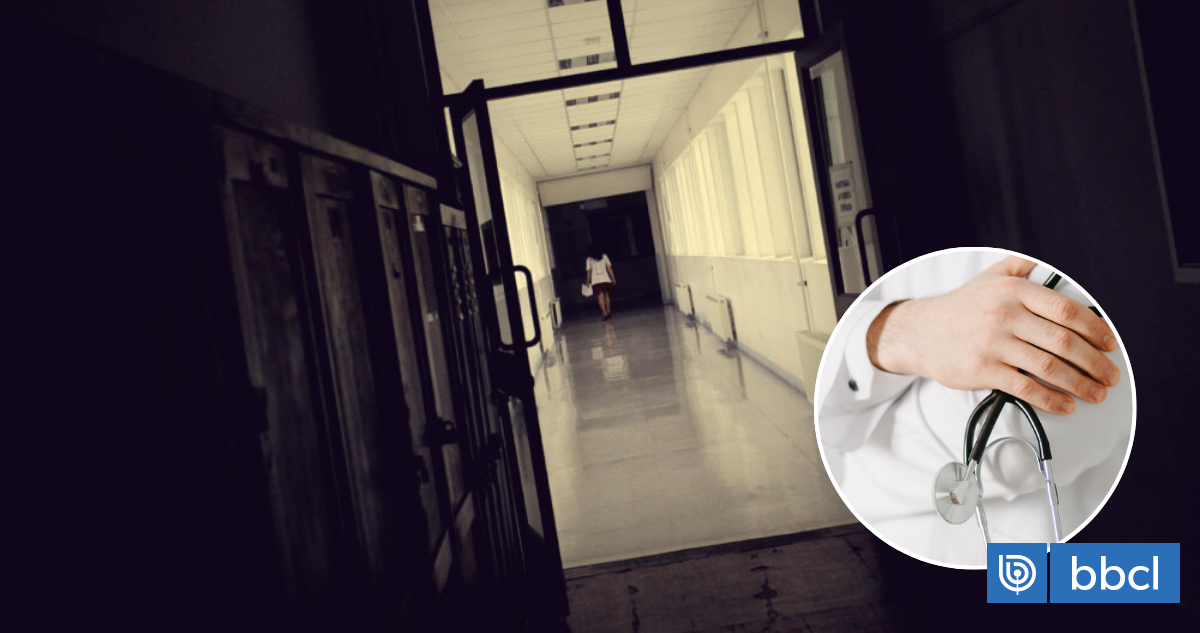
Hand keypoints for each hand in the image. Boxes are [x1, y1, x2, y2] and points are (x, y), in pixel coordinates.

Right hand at [867, 256, 1119, 413]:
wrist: (917, 332)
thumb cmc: (958, 308)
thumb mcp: (988, 278)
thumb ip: (1019, 267)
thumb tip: (1043, 260)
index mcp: (1012, 291)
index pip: (1065, 309)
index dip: (1094, 328)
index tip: (1108, 343)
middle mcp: (1004, 315)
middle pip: (1063, 342)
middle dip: (1094, 363)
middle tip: (1108, 375)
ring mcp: (993, 344)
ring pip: (1049, 367)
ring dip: (1080, 384)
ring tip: (1095, 393)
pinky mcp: (982, 370)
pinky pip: (1025, 388)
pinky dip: (1050, 399)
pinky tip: (1065, 404)